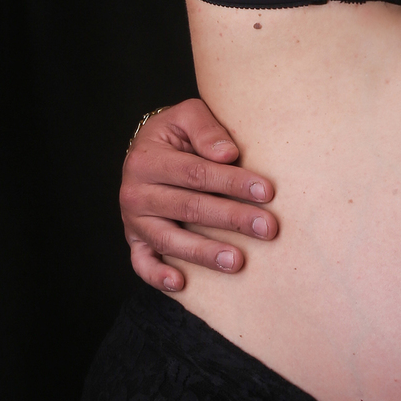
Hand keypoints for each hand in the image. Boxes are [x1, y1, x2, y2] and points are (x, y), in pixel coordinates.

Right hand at [120, 98, 277, 289]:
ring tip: (238, 261)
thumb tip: (228, 155)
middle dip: (232, 218)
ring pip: (170, 240)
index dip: (232, 183)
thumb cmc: (177, 133)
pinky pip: (142, 263)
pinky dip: (158, 276)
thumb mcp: (187, 116)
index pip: (196, 173)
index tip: (267, 191)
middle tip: (267, 228)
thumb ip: (207, 130)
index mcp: (147, 159)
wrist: (146, 148)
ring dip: (204, 254)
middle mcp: (135, 192)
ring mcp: (133, 220)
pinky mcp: (135, 240)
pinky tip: (181, 284)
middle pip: (189, 208)